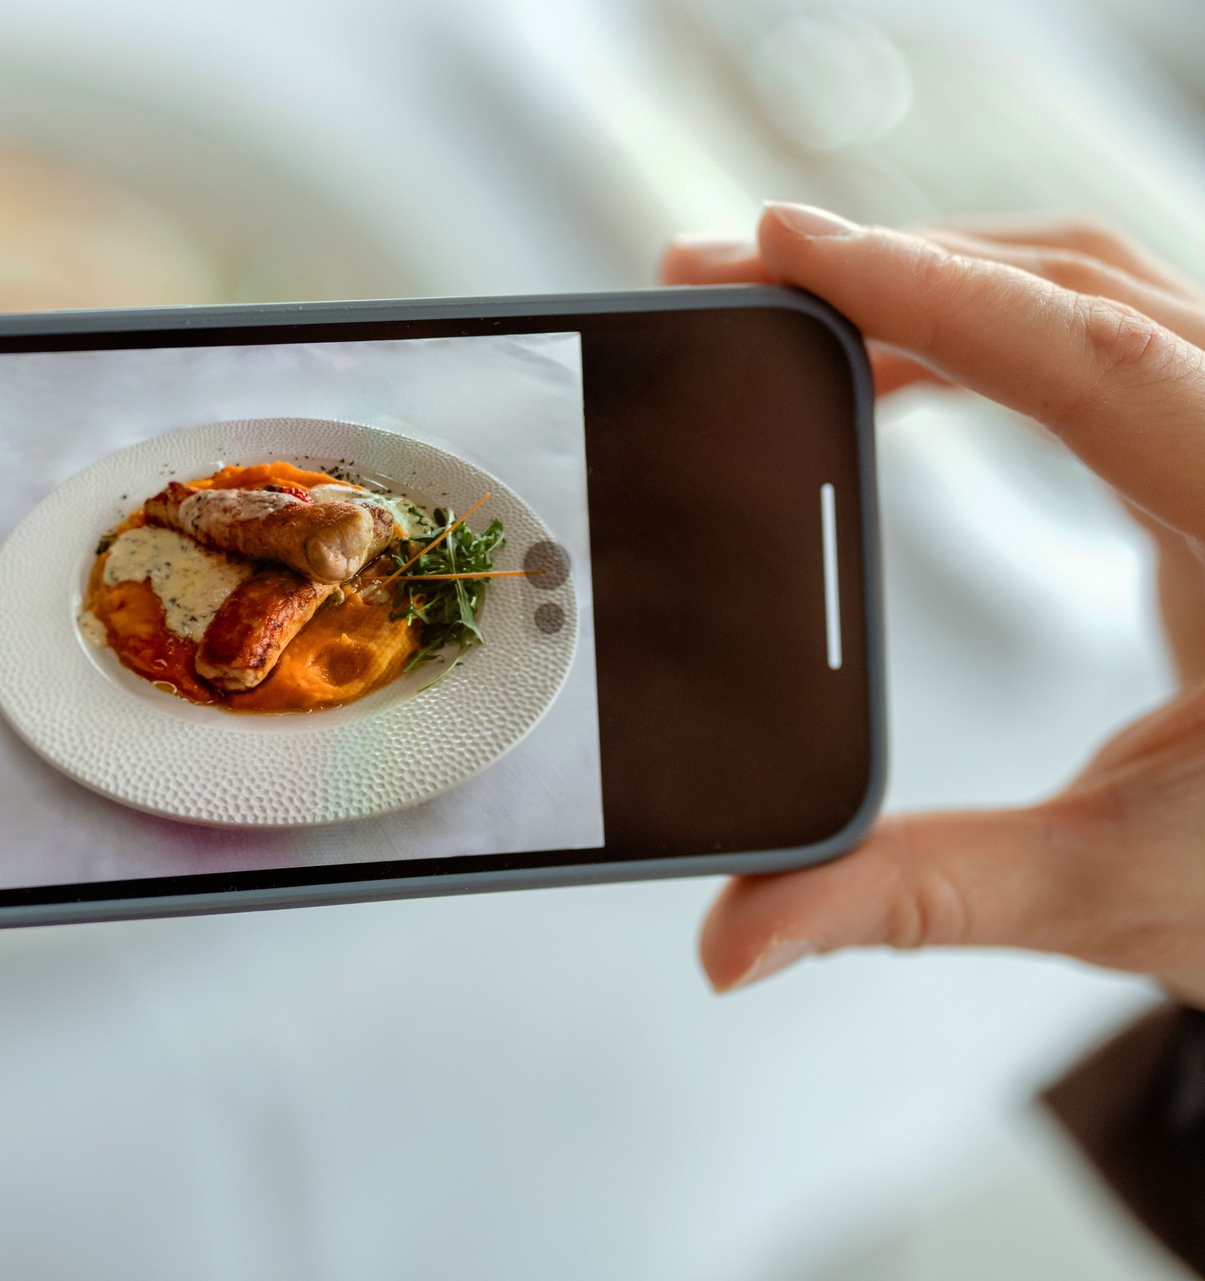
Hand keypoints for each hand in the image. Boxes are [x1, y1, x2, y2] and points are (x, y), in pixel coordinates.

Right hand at [661, 204, 1204, 1001]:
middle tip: (731, 271)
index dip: (928, 288)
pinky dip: (986, 325)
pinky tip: (900, 367)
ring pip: (1098, 292)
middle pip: (1082, 286)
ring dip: (936, 280)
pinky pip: (1107, 337)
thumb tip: (736, 938)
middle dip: (892, 264)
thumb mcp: (1116, 890)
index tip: (785, 247)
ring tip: (789, 305)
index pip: (1094, 357)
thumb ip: (914, 898)